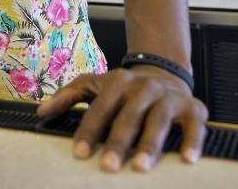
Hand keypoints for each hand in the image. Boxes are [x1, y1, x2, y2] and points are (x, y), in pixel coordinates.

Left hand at [36, 66, 206, 171]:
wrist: (165, 72)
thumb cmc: (126, 88)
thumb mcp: (96, 85)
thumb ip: (69, 95)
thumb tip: (42, 111)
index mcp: (118, 83)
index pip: (100, 109)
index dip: (89, 131)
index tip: (79, 153)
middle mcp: (144, 88)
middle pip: (129, 117)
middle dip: (118, 142)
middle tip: (108, 167)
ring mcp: (169, 97)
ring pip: (159, 121)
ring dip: (150, 144)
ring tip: (140, 167)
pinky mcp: (193, 108)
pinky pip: (195, 126)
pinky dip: (193, 142)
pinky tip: (188, 160)